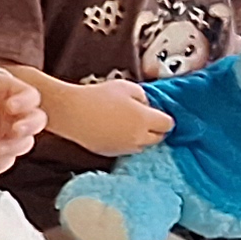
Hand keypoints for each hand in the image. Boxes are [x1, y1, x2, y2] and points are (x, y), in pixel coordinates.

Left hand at [0, 64, 44, 167]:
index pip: (30, 96)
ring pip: (25, 143)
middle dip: (28, 126)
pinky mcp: (3, 148)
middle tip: (16, 130)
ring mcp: (13, 132)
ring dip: (13, 148)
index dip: (24, 102)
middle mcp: (20, 114)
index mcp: (16, 93)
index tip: (11, 106)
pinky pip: (8, 159)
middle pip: (37, 121)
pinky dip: (0, 164)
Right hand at [48, 78, 171, 155]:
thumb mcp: (127, 86)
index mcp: (145, 120)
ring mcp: (125, 148)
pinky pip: (126, 149)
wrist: (73, 113)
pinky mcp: (111, 153)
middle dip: (155, 129)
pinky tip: (114, 130)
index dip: (165, 118)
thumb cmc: (99, 96)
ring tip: (128, 124)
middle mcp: (138, 138)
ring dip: (141, 137)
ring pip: (142, 146)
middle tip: (145, 118)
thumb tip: (146, 105)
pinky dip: (125, 141)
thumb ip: (143, 96)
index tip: (159, 113)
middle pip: (158, 138)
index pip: (168, 124)